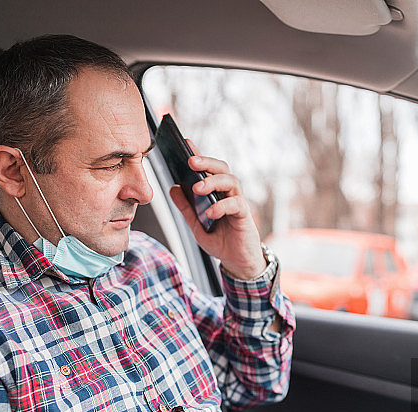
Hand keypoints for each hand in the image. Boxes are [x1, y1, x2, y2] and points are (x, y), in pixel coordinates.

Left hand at [169, 142, 265, 278]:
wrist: (237, 262)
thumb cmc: (220, 240)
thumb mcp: (196, 225)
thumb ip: (186, 207)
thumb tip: (173, 188)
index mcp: (217, 192)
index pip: (208, 169)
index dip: (198, 154)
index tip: (185, 144)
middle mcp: (229, 193)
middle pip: (222, 168)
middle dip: (206, 162)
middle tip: (190, 161)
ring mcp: (238, 202)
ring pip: (231, 181)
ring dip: (213, 181)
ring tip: (198, 187)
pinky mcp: (245, 215)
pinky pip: (235, 204)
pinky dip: (221, 206)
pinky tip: (210, 212)